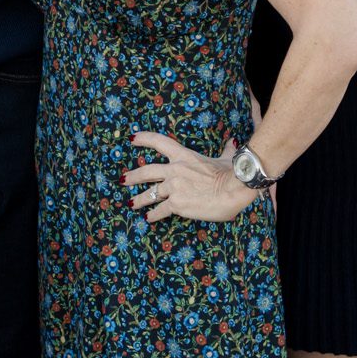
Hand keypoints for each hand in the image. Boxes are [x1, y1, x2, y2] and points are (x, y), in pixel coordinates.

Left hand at [123, 134, 257, 223]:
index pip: (159, 142)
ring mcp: (173, 187)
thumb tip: (233, 142)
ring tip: (131, 204)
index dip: (144, 139)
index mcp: (183, 155)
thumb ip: (226, 150)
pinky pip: (160, 210)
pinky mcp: (176, 204)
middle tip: (123, 180)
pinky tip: (148, 218)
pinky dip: (153, 215)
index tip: (132, 139)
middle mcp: (174, 170)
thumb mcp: (225, 158)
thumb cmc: (231, 173)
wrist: (233, 188)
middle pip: (146, 171)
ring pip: (150, 194)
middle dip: (133, 176)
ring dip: (139, 200)